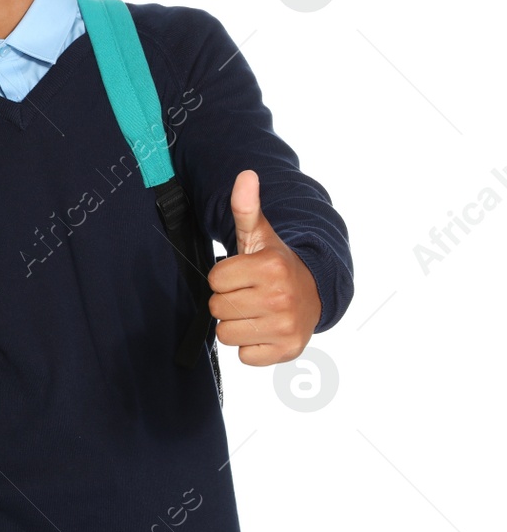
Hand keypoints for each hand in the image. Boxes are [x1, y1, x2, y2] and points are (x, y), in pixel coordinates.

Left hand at [207, 169, 322, 365]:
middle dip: (228, 301)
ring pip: (226, 334)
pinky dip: (251, 346)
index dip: (224, 278)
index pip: (215, 280)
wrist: (315, 294)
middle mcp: (280, 297)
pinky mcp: (287, 351)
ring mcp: (285, 327)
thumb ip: (246, 207)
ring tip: (256, 311)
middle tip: (250, 294)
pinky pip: (244, 356)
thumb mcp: (260, 235)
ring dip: (236, 324)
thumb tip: (245, 174)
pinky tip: (264, 329)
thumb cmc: (277, 265)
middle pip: (218, 308)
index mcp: (270, 267)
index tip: (243, 274)